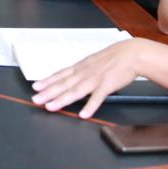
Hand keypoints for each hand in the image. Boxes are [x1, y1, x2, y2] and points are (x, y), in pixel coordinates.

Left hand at [31, 39, 151, 117]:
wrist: (132, 54)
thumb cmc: (114, 58)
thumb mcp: (94, 61)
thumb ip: (83, 70)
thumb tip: (73, 76)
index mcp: (81, 67)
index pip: (60, 74)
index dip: (47, 81)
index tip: (35, 86)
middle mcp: (85, 73)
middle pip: (63, 84)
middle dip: (48, 92)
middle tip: (36, 99)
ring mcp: (95, 79)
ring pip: (75, 91)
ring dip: (61, 99)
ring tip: (50, 107)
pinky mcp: (107, 85)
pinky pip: (98, 97)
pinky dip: (90, 106)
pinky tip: (83, 114)